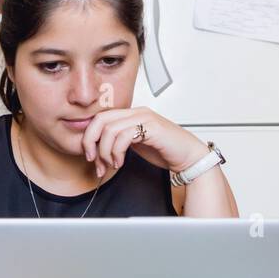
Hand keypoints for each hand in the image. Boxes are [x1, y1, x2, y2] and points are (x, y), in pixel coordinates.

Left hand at [80, 106, 209, 178]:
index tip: (90, 155)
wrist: (189, 157)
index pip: (100, 118)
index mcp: (131, 114)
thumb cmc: (163, 151)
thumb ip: (116, 142)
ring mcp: (145, 118)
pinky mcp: (152, 128)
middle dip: (92, 142)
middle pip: (100, 120)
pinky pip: (124, 136)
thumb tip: (95, 151)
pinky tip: (120, 163)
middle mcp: (137, 112)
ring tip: (112, 164)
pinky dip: (117, 152)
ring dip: (106, 152)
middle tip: (94, 160)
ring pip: (110, 130)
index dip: (89, 137)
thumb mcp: (133, 144)